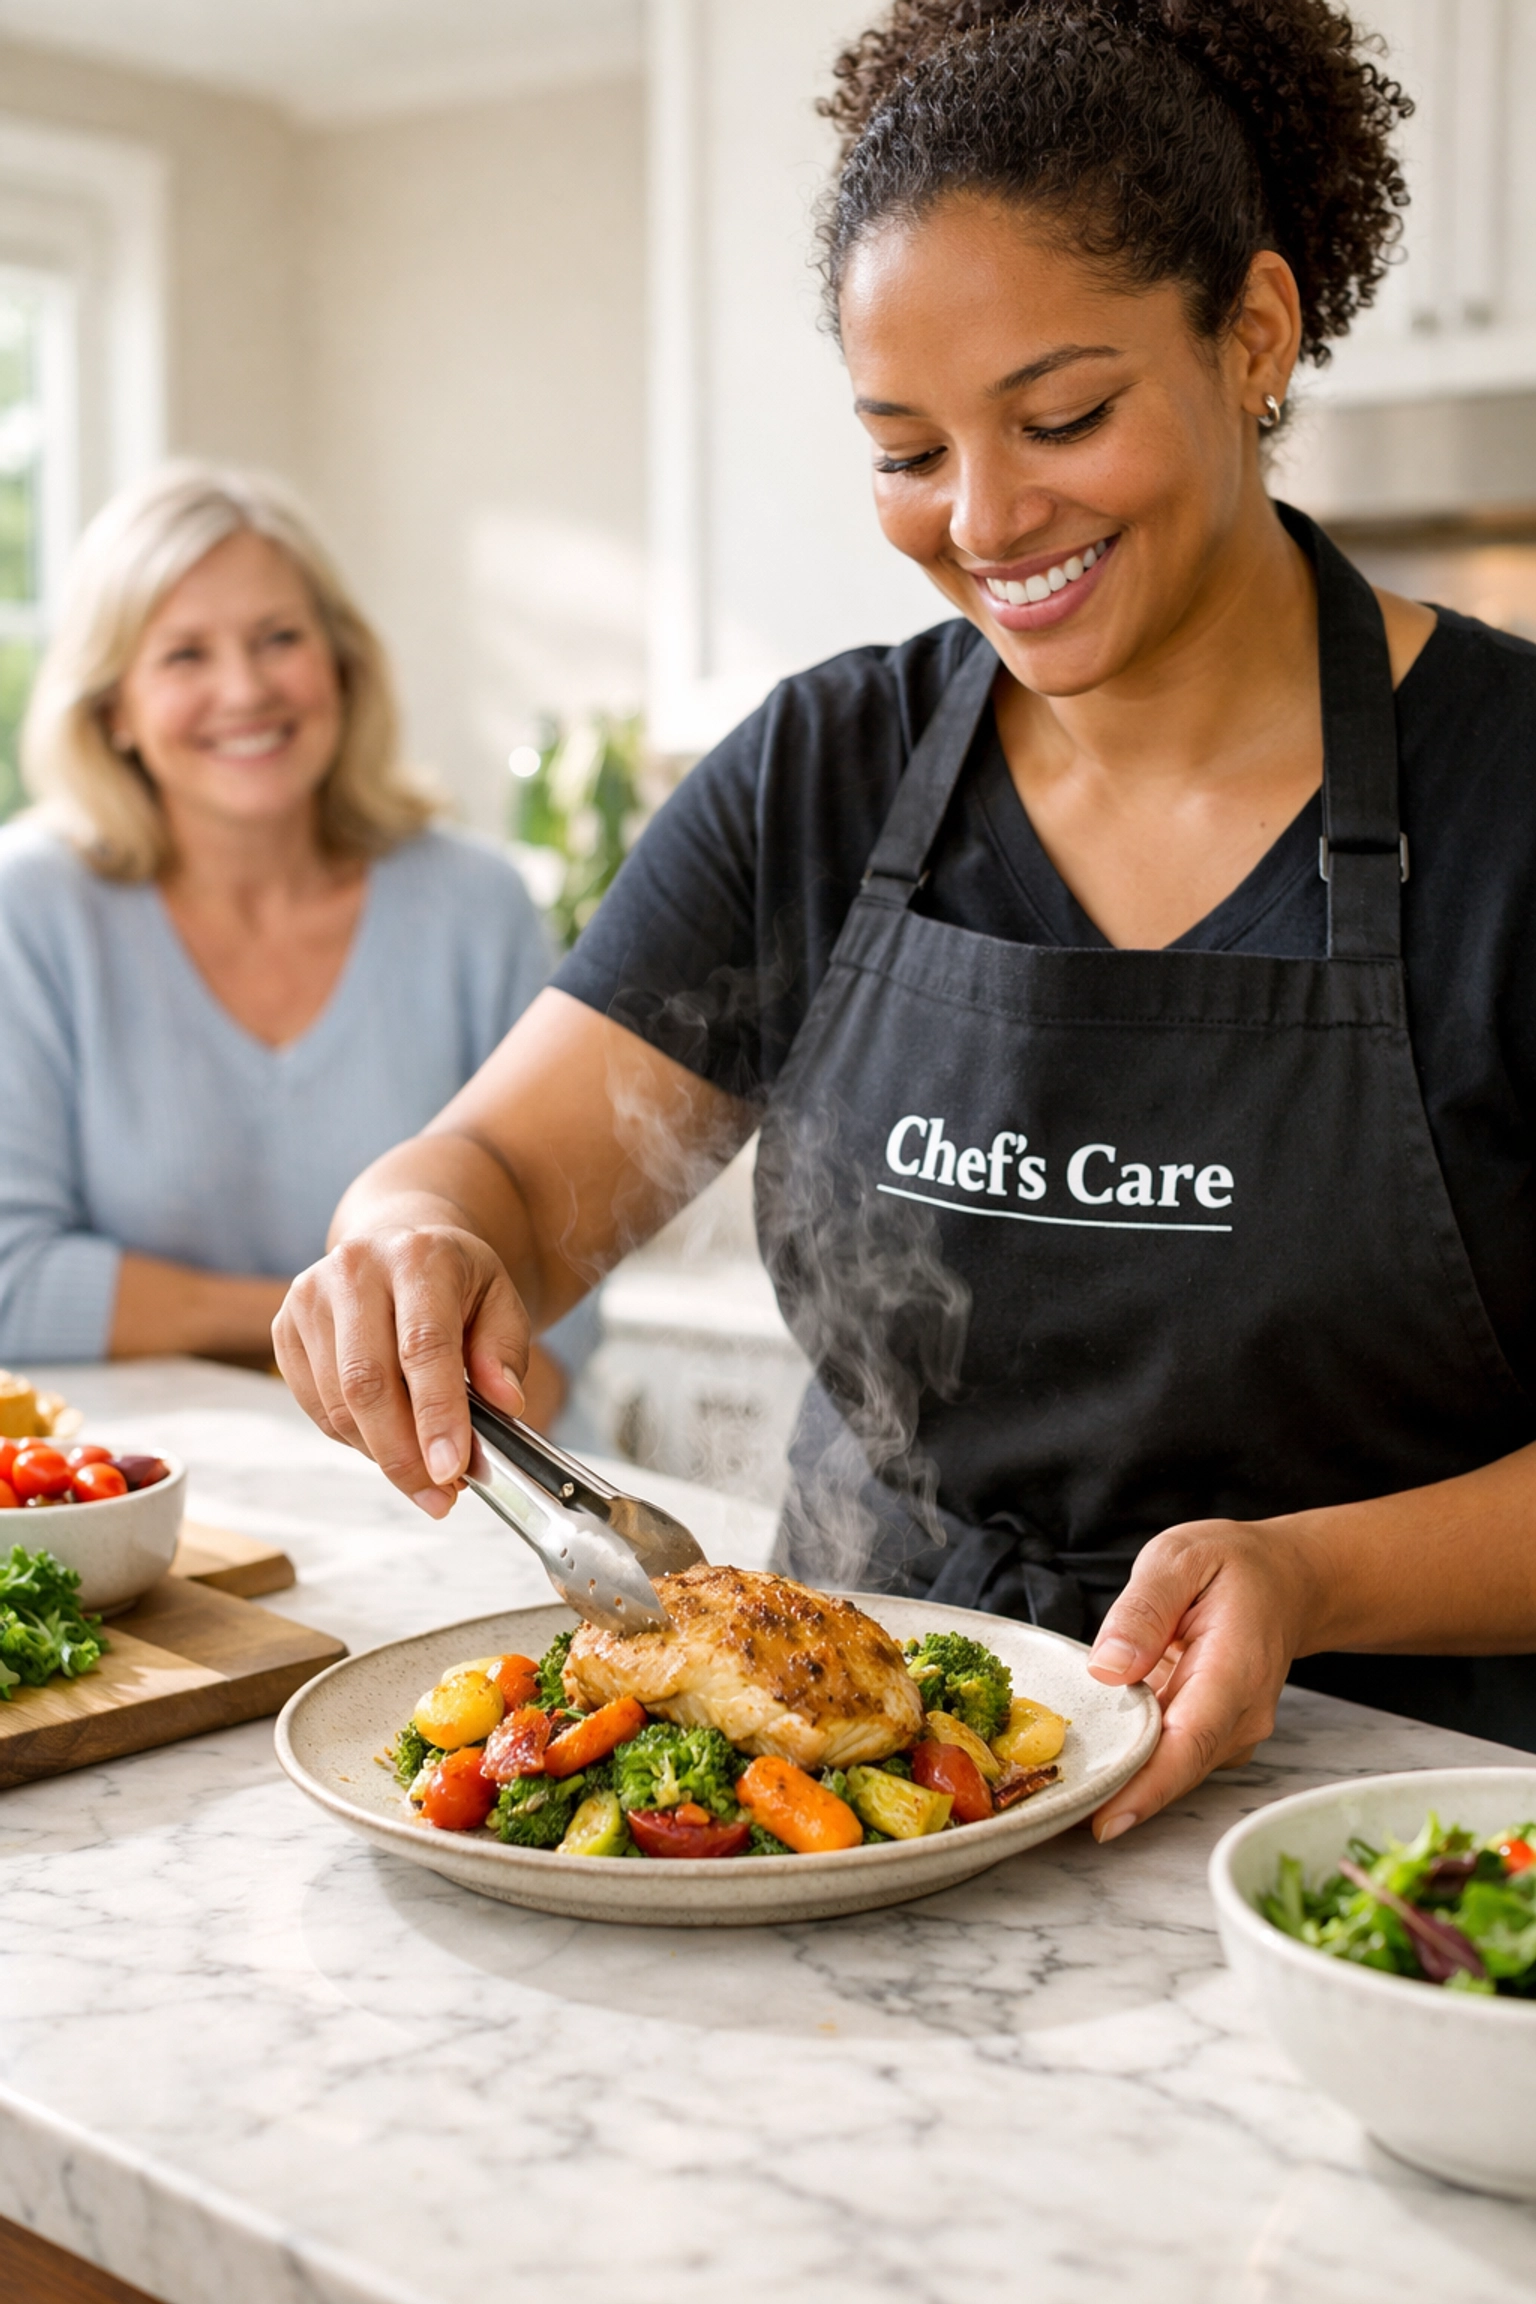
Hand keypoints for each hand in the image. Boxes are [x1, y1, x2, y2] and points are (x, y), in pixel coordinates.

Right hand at [273, 1225, 529, 1516]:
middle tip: (440, 1495)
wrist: (398, 1242)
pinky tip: (388, 1442)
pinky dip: (355, 1440)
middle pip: (367, 1382)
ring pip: (337, 1404)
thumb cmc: (454, 1281)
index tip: (452, 1470)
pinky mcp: (285, 1328)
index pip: (423, 1345)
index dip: (436, 1414)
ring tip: (424, 1475)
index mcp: (417, 1257)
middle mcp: (354, 1270)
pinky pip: (316, 1408)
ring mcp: (309, 1298)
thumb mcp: (500, 1301)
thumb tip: (506, 1404)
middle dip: (403, 1453)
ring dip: (381, 1455)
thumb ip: (504, 1351)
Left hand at [1084, 1517, 1317, 1842]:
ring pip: (1167, 1769)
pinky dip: (1129, 1759)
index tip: (1104, 1821)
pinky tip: (1088, 1754)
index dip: (1146, 1788)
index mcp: (1233, 1669)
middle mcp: (1239, 1716)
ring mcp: (1230, 1734)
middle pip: (1173, 1769)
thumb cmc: (1232, 1568)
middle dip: (1113, 1791)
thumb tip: (1108, 1668)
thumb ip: (1143, 1609)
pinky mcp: (1213, 1739)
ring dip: (1116, 1776)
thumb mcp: (1179, 1559)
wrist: (1283, 1583)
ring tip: (1052, 1778)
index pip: (1190, 1742)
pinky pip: (1167, 1757)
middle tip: (1043, 1802)